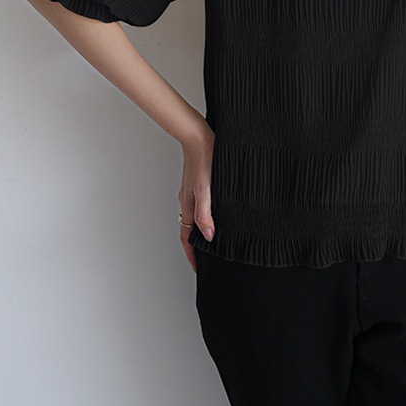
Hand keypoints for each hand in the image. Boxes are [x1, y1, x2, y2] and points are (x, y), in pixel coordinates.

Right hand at [178, 116, 215, 272]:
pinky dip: (206, 216)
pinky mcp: (199, 183)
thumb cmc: (203, 160)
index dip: (193, 254)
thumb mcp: (206, 190)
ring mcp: (192, 192)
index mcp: (188, 205)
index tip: (199, 269)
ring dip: (201, 232)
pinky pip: (201, 206)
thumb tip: (208, 236)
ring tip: (213, 242)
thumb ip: (206, 213)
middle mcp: (188, 201)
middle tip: (208, 259)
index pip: (188, 237)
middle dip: (196, 247)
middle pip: (190, 230)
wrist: (199, 136)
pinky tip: (217, 214)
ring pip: (195, 218)